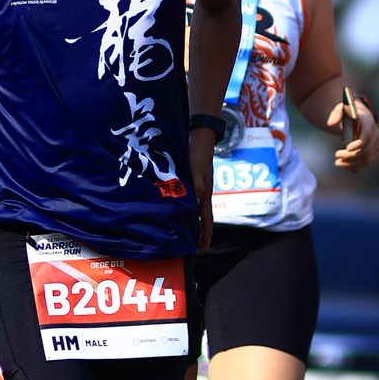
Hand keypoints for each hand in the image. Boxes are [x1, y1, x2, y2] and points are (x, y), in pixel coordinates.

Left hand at [189, 128, 215, 250]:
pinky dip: (180, 201)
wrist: (199, 133)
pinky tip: (171, 202)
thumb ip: (196, 185)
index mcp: (205, 192)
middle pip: (199, 214)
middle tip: (188, 241)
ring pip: (191, 204)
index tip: (204, 247)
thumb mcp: (196, 169)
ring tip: (178, 226)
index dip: (206, 233)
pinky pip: (185, 193)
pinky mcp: (189, 175)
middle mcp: (201, 190)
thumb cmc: (198, 151)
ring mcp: (196, 183)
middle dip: (195, 228)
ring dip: (186, 216)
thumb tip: (196, 203)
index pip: (207, 218)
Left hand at [328, 102, 378, 172]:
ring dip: (352, 163)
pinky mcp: (374, 150)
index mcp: (369, 123)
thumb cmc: (350, 113)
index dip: (358, 144)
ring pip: (367, 158)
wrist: (361, 117)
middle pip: (365, 150)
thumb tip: (330, 123)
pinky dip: (357, 166)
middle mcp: (376, 134)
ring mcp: (376, 143)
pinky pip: (367, 161)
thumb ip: (336, 115)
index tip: (347, 148)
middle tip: (336, 155)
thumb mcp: (342, 109)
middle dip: (350, 155)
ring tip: (338, 162)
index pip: (366, 136)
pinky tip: (346, 166)